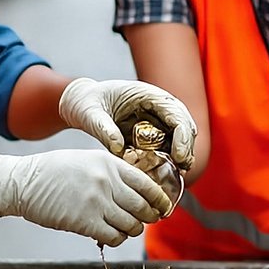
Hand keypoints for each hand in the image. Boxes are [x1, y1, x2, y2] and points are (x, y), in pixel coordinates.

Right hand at [0, 149, 171, 247]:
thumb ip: (112, 172)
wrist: (23, 182)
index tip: (162, 208)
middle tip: (145, 221)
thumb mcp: (87, 159)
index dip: (160, 200)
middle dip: (148, 218)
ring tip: (123, 228)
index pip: (147, 184)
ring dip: (131, 230)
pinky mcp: (85, 222)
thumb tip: (137, 190)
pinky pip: (114, 237)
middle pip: (143, 208)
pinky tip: (108, 235)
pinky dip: (116, 239)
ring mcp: (97, 202)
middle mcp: (107, 181)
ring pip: (132, 225)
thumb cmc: (53, 171)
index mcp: (109, 163)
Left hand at [58, 77, 196, 169]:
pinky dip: (167, 160)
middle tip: (182, 169)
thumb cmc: (86, 103)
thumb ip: (103, 128)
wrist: (82, 105)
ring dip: (180, 155)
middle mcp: (157, 107)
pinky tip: (162, 173)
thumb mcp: (90, 114)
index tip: (178, 156)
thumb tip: (118, 147)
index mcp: (147, 94)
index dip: (182, 135)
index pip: (176, 113)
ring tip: (176, 174)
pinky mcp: (151, 135)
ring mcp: (156, 121)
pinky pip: (165, 148)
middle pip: (184, 126)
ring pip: (178, 138)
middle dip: (186, 148)